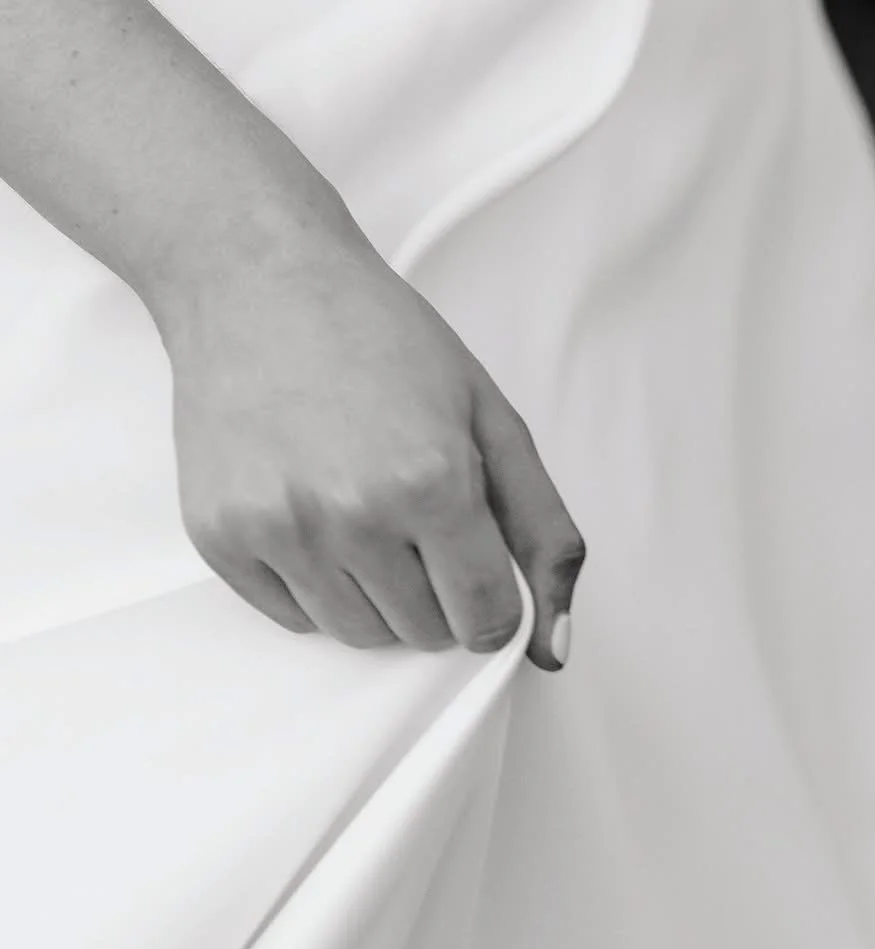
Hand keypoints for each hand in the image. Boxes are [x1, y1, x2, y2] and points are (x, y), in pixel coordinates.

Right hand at [163, 224, 582, 666]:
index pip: (487, 620)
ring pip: (360, 635)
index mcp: (431, 482)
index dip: (492, 603)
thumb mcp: (493, 421)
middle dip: (437, 592)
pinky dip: (316, 587)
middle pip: (425, 633)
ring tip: (365, 513)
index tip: (477, 567)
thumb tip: (557, 648)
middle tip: (414, 516)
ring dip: (378, 597)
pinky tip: (314, 513)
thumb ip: (545, 537)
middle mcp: (352, 515)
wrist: (256, 278)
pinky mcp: (221, 537)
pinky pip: (295, 618)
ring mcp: (280, 530)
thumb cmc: (379, 339)